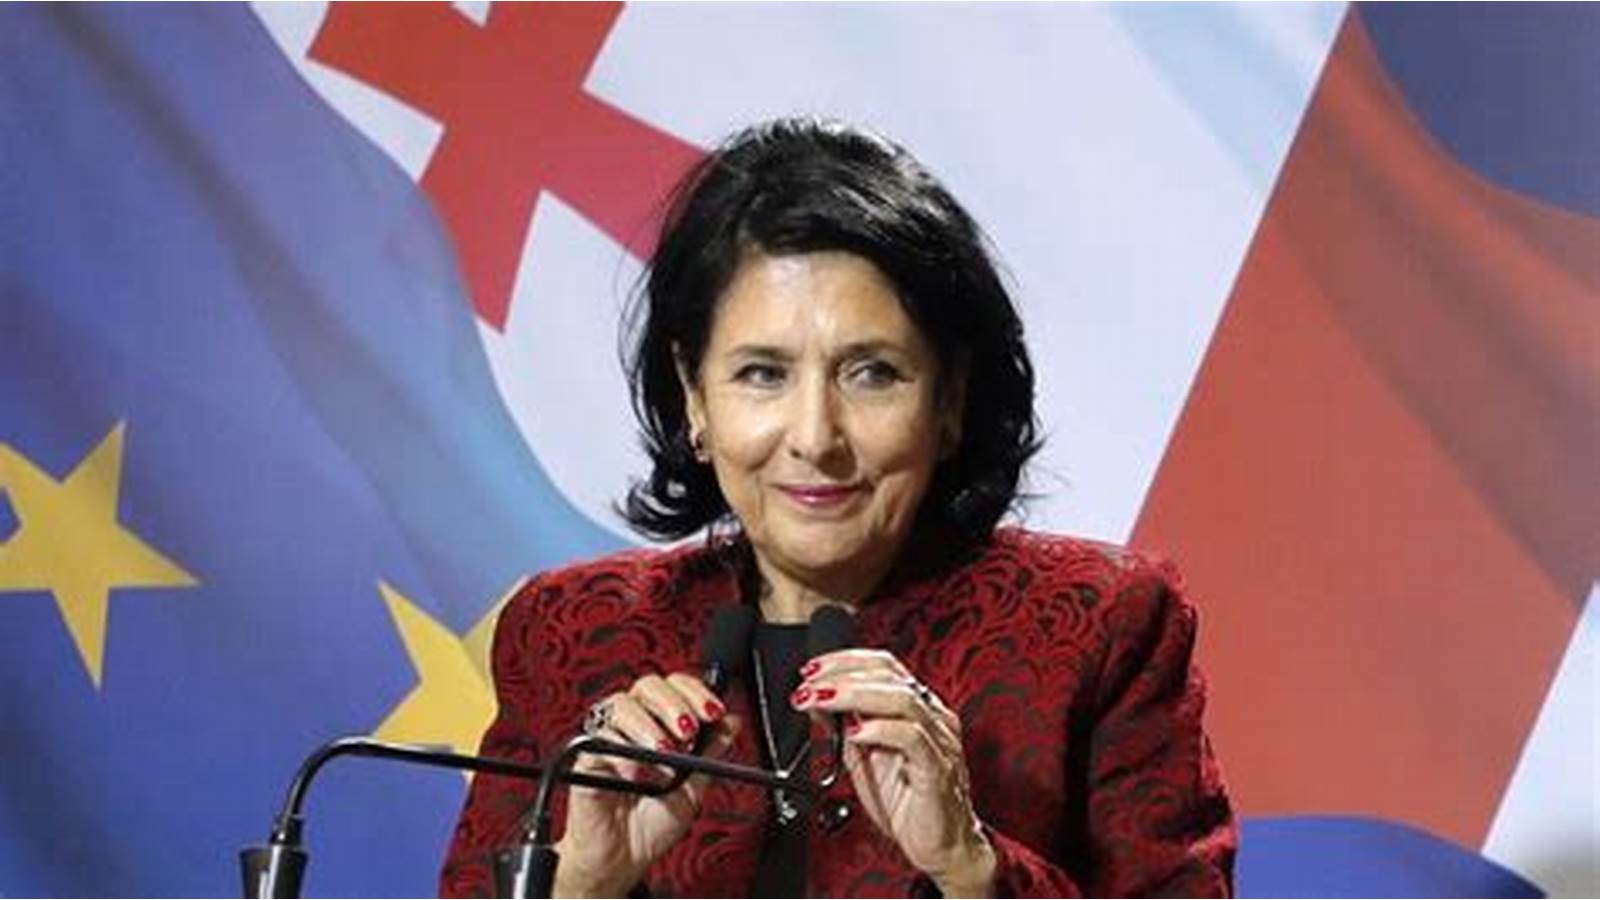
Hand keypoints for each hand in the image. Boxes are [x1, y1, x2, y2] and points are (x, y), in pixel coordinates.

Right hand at [553, 673, 738, 897]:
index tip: (714, 712)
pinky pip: (599, 740)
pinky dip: (622, 754)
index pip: (676, 687)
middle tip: (688, 732)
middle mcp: (633, 725)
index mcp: (660, 724)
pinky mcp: (585, 758)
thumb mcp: (693, 788)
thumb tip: (732, 722)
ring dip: (648, 726)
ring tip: (665, 754)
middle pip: (649, 685)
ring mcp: (609, 739)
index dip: (695, 691)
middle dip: (674, 704)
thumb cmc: (652, 825)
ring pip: (622, 704)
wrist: (623, 859)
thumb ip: (710, 753)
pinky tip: (636, 774)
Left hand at [792, 650, 996, 897]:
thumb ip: (846, 728)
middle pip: (890, 674)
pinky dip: (880, 729)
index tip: (812, 669)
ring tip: (822, 699)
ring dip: (853, 694)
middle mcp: (933, 718)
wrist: (941, 848)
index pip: (884, 665)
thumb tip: (817, 700)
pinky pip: (912, 738)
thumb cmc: (908, 805)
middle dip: (842, 675)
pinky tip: (854, 731)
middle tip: (808, 686)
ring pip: (901, 698)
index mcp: (918, 710)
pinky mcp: (938, 770)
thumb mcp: (864, 759)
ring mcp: (939, 742)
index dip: (846, 660)